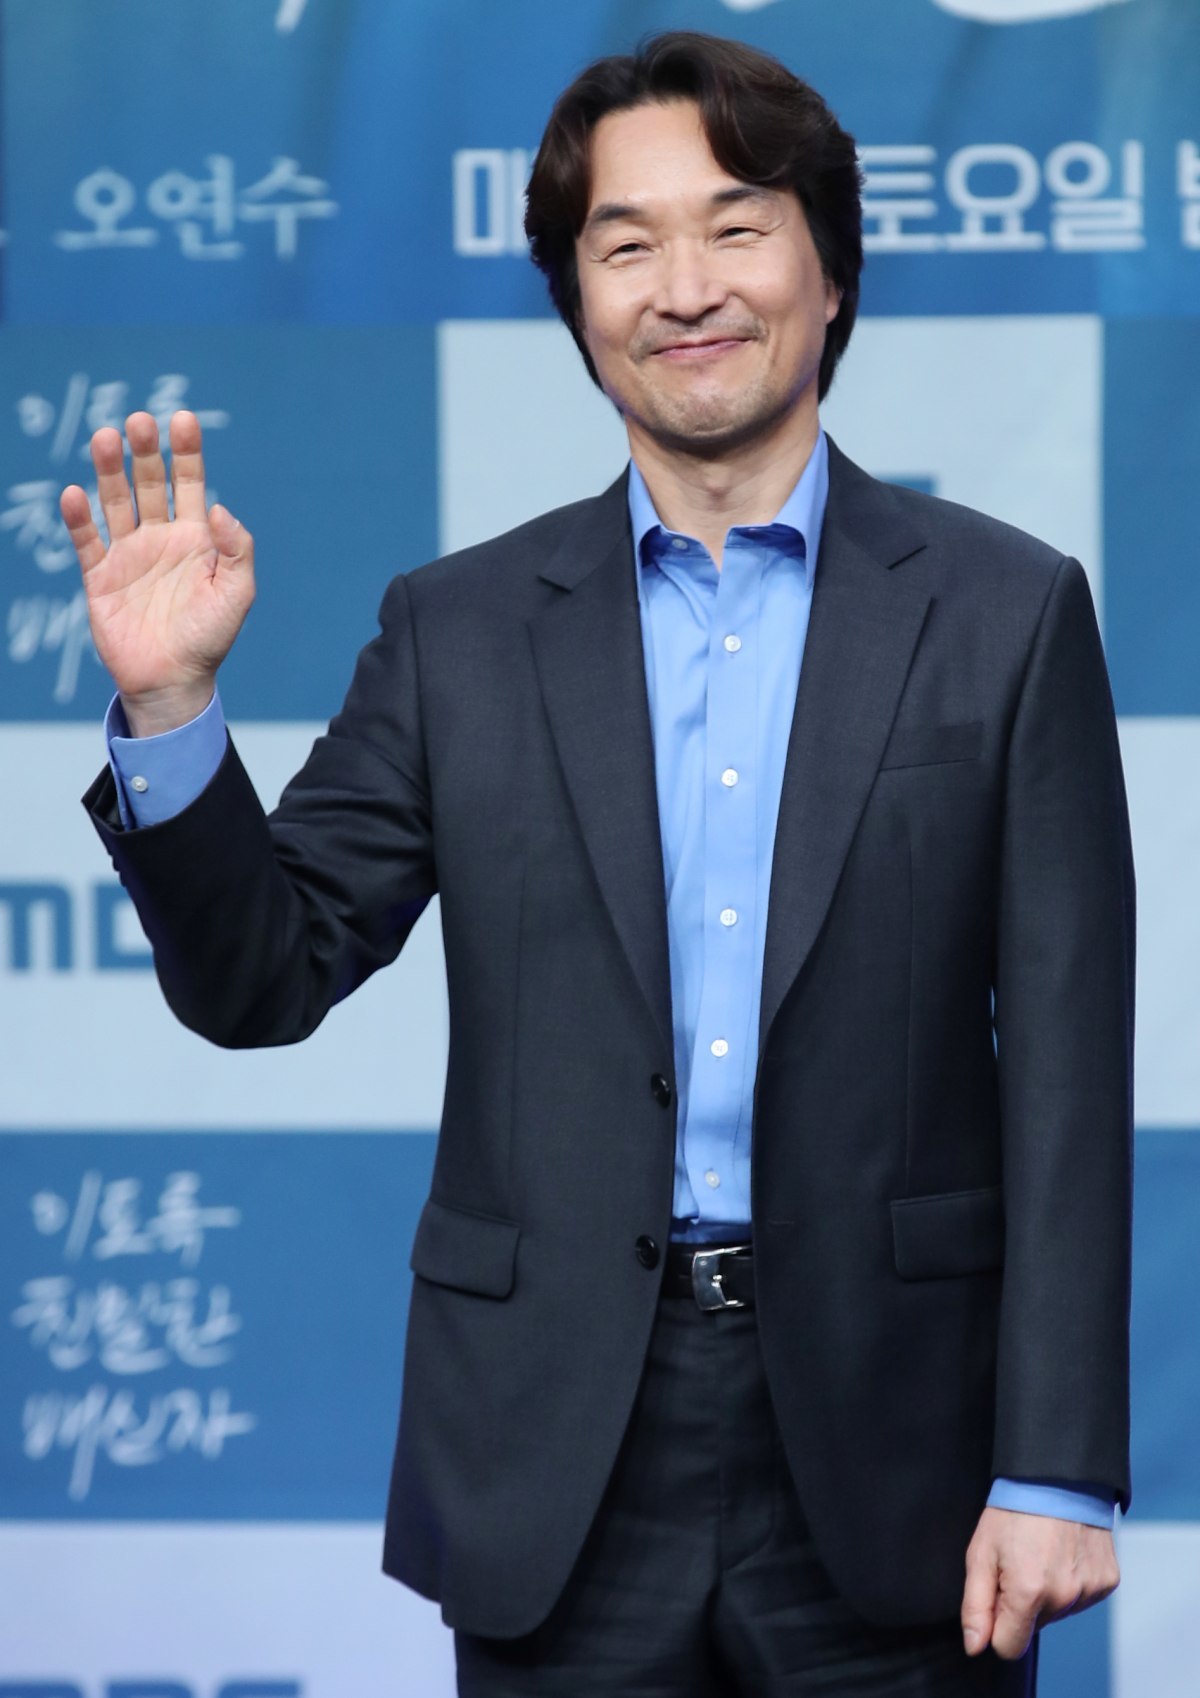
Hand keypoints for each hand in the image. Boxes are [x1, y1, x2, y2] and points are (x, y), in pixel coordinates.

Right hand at [61, 410, 254, 735]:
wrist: (173, 681)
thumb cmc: (210, 639)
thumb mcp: (237, 594)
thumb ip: (236, 550)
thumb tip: (221, 509)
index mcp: (196, 539)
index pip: (189, 484)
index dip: (186, 452)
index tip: (182, 419)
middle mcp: (160, 539)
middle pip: (148, 484)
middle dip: (144, 452)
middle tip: (137, 422)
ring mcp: (128, 555)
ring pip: (115, 502)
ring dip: (108, 471)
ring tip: (104, 438)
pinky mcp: (100, 577)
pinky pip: (87, 541)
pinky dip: (79, 518)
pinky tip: (75, 493)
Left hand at [961, 1507, 1119, 1660]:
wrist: (1056, 1476)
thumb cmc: (1012, 1512)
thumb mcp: (980, 1553)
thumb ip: (976, 1605)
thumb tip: (975, 1646)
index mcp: (1028, 1593)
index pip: (1009, 1647)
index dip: (997, 1626)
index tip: (996, 1597)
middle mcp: (1063, 1597)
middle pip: (1034, 1627)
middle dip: (1021, 1604)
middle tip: (1017, 1563)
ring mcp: (1089, 1590)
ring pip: (1058, 1613)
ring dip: (1047, 1594)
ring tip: (1041, 1554)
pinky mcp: (1107, 1582)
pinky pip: (1081, 1598)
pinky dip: (1070, 1583)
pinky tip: (1063, 1553)